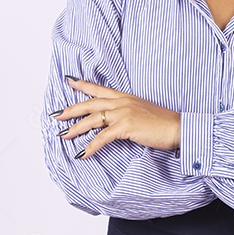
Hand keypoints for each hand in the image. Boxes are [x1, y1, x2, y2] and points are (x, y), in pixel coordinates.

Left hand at [54, 77, 181, 158]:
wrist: (177, 127)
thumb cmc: (162, 123)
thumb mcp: (142, 111)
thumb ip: (127, 113)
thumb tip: (114, 122)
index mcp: (125, 97)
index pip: (99, 89)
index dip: (83, 85)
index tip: (69, 81)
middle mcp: (122, 102)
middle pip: (90, 103)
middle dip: (71, 109)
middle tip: (56, 115)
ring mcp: (123, 113)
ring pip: (92, 119)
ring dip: (76, 128)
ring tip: (63, 135)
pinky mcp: (125, 126)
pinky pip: (102, 137)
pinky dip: (90, 146)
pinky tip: (82, 154)